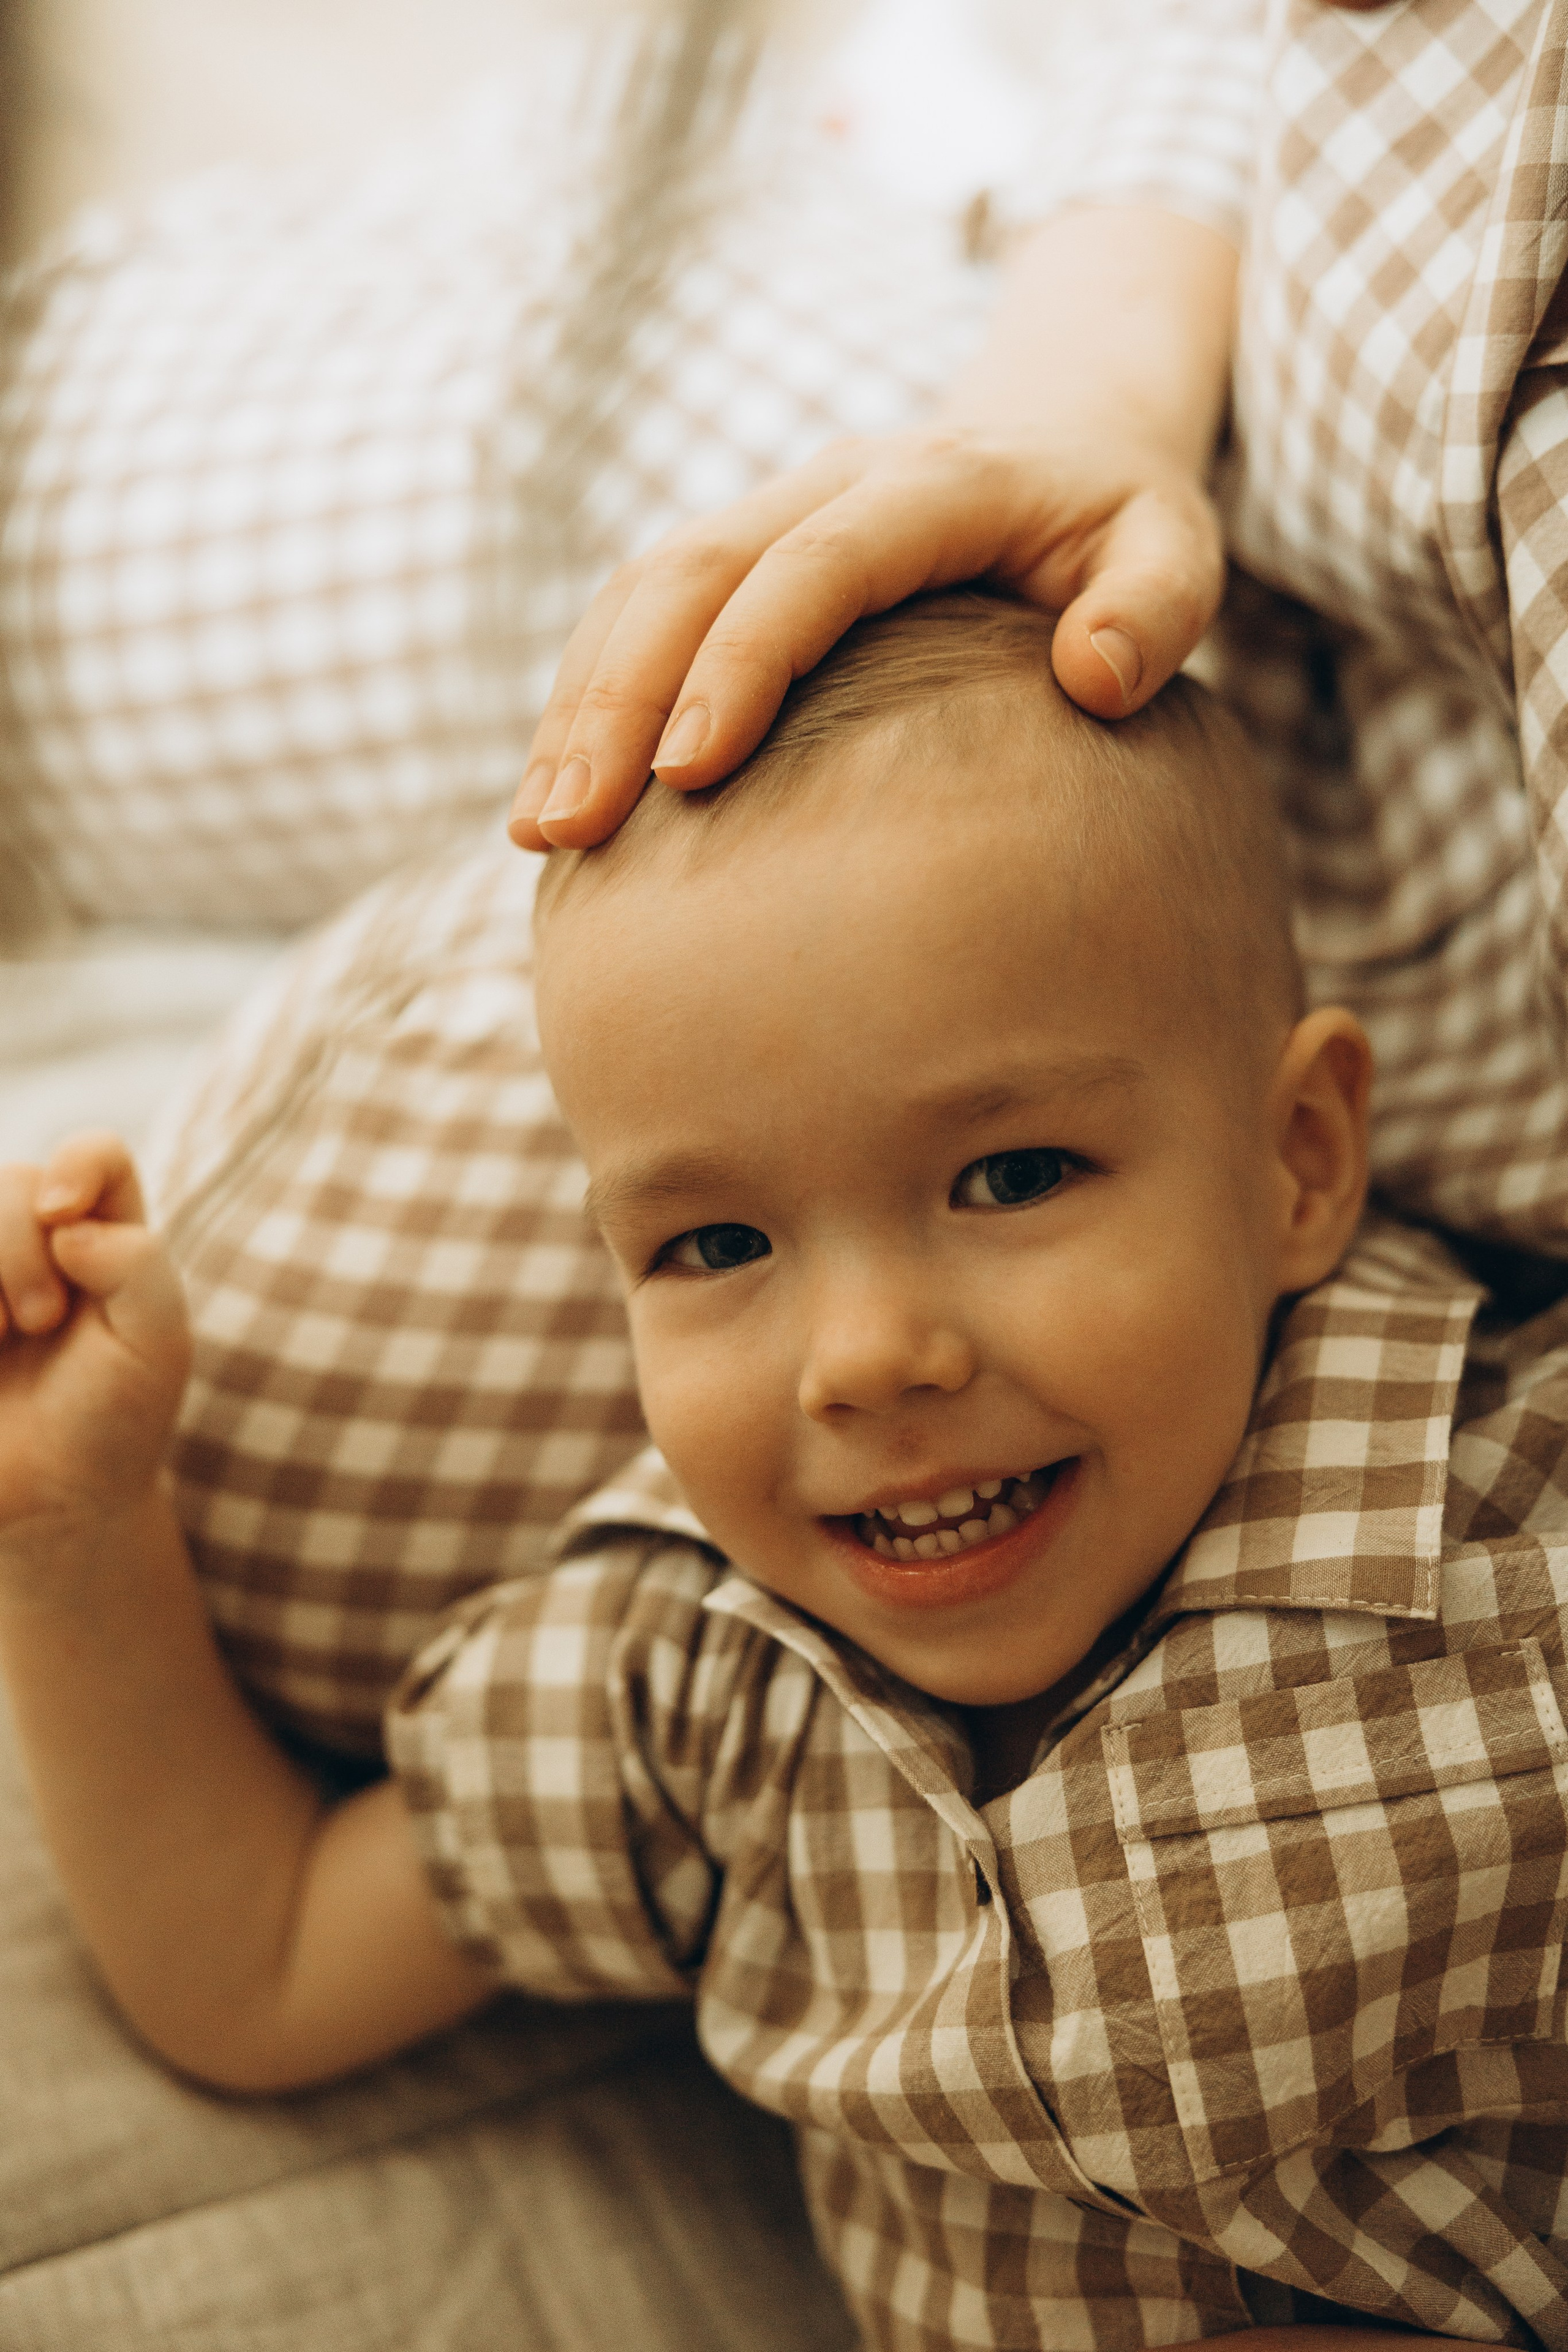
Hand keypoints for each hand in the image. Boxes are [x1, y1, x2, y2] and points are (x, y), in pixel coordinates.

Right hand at [0, 1135, 189, 1577]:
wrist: (48, 1504)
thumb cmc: (112, 1421)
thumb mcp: (158, 1344)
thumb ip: (137, 1265)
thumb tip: (67, 1224)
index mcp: (101, 1238)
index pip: (94, 1156)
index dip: (77, 1163)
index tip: (63, 1213)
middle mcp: (31, 1241)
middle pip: (10, 1183)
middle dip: (17, 1247)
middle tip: (41, 1320)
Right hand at [510, 421, 1223, 850]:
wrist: (1064, 426)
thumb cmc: (1120, 519)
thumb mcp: (1175, 547)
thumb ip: (1156, 607)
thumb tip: (1094, 678)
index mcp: (934, 483)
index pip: (812, 565)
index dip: (741, 660)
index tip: (689, 772)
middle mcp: (832, 482)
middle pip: (690, 572)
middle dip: (616, 699)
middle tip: (568, 830)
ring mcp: (773, 509)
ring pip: (642, 588)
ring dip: (581, 705)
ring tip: (540, 833)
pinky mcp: (740, 550)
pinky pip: (638, 610)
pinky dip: (589, 695)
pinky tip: (561, 794)